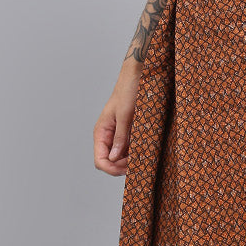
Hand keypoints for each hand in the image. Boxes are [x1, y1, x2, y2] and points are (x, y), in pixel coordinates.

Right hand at [93, 61, 141, 175]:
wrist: (139, 76)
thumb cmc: (129, 90)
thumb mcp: (125, 115)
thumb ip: (120, 137)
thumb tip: (114, 158)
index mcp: (102, 132)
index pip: (100, 160)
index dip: (112, 169)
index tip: (127, 170)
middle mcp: (108, 136)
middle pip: (110, 162)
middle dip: (122, 167)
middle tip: (139, 165)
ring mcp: (118, 135)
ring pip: (120, 158)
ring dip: (130, 161)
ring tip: (143, 158)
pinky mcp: (128, 132)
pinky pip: (129, 149)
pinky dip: (135, 153)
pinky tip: (145, 151)